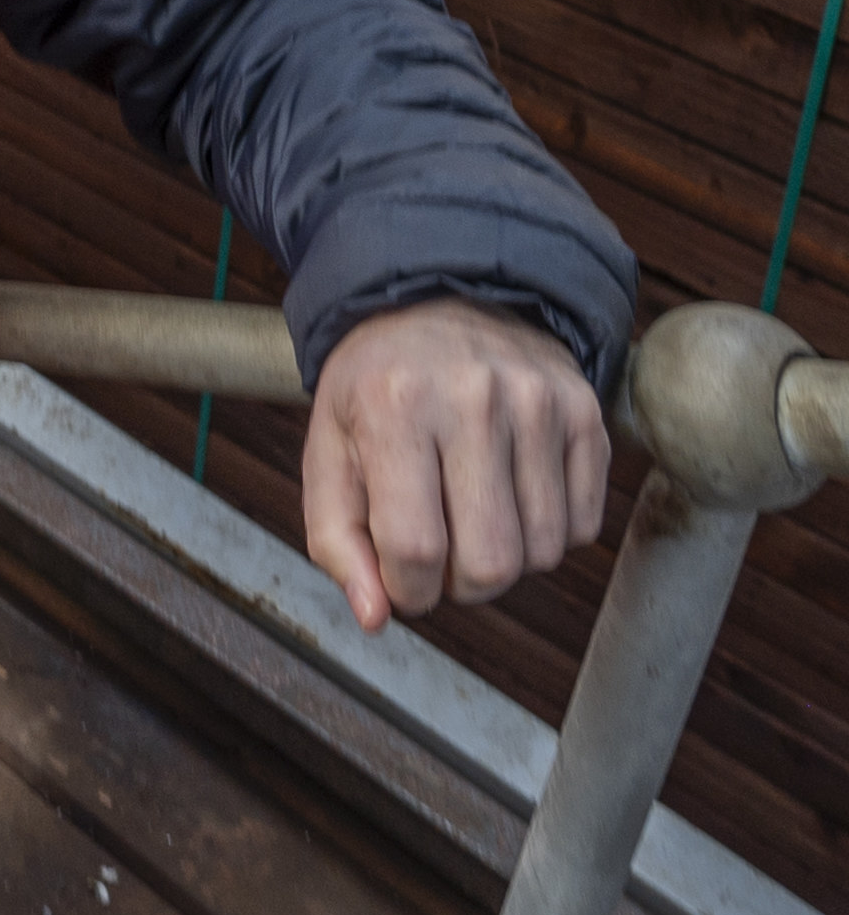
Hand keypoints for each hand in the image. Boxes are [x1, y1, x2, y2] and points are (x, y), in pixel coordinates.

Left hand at [303, 301, 608, 635]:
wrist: (439, 297)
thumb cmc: (376, 388)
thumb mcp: (329, 450)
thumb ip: (336, 540)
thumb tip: (374, 617)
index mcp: (393, 405)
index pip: (414, 548)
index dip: (408, 590)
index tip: (401, 578)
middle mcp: (471, 397)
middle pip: (490, 564)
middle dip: (460, 584)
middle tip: (440, 552)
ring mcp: (537, 402)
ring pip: (543, 554)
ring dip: (506, 561)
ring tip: (473, 515)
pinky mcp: (585, 411)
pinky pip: (584, 527)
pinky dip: (549, 533)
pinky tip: (513, 493)